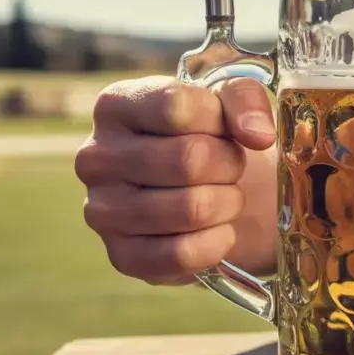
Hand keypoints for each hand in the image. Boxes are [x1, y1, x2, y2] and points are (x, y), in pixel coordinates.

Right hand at [74, 76, 278, 284]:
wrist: (207, 190)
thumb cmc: (212, 136)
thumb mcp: (229, 99)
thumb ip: (244, 98)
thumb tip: (258, 134)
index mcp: (115, 106)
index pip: (176, 107)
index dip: (219, 121)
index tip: (224, 130)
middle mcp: (95, 158)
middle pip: (189, 159)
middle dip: (230, 164)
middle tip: (232, 168)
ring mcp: (102, 211)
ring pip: (191, 208)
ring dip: (228, 203)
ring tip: (226, 195)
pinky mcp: (121, 256)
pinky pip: (182, 254)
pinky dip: (217, 242)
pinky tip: (219, 229)